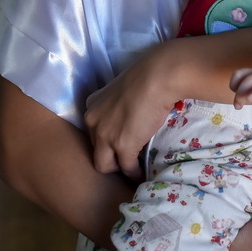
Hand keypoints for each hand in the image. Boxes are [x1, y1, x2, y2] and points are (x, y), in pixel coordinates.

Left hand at [84, 46, 178, 180]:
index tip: (120, 139)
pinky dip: (134, 173)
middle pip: (96, 148)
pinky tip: (141, 174)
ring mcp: (105, 136)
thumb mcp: (125, 88)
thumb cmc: (148, 75)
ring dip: (118, 168)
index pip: (93, 130)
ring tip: (131, 169)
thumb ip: (121, 103)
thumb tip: (134, 111)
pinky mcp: (122, 147)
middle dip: (110, 153)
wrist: (159, 77)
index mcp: (92, 105)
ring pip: (103, 164)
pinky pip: (126, 167)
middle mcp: (93, 122)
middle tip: (127, 155)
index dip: (106, 137)